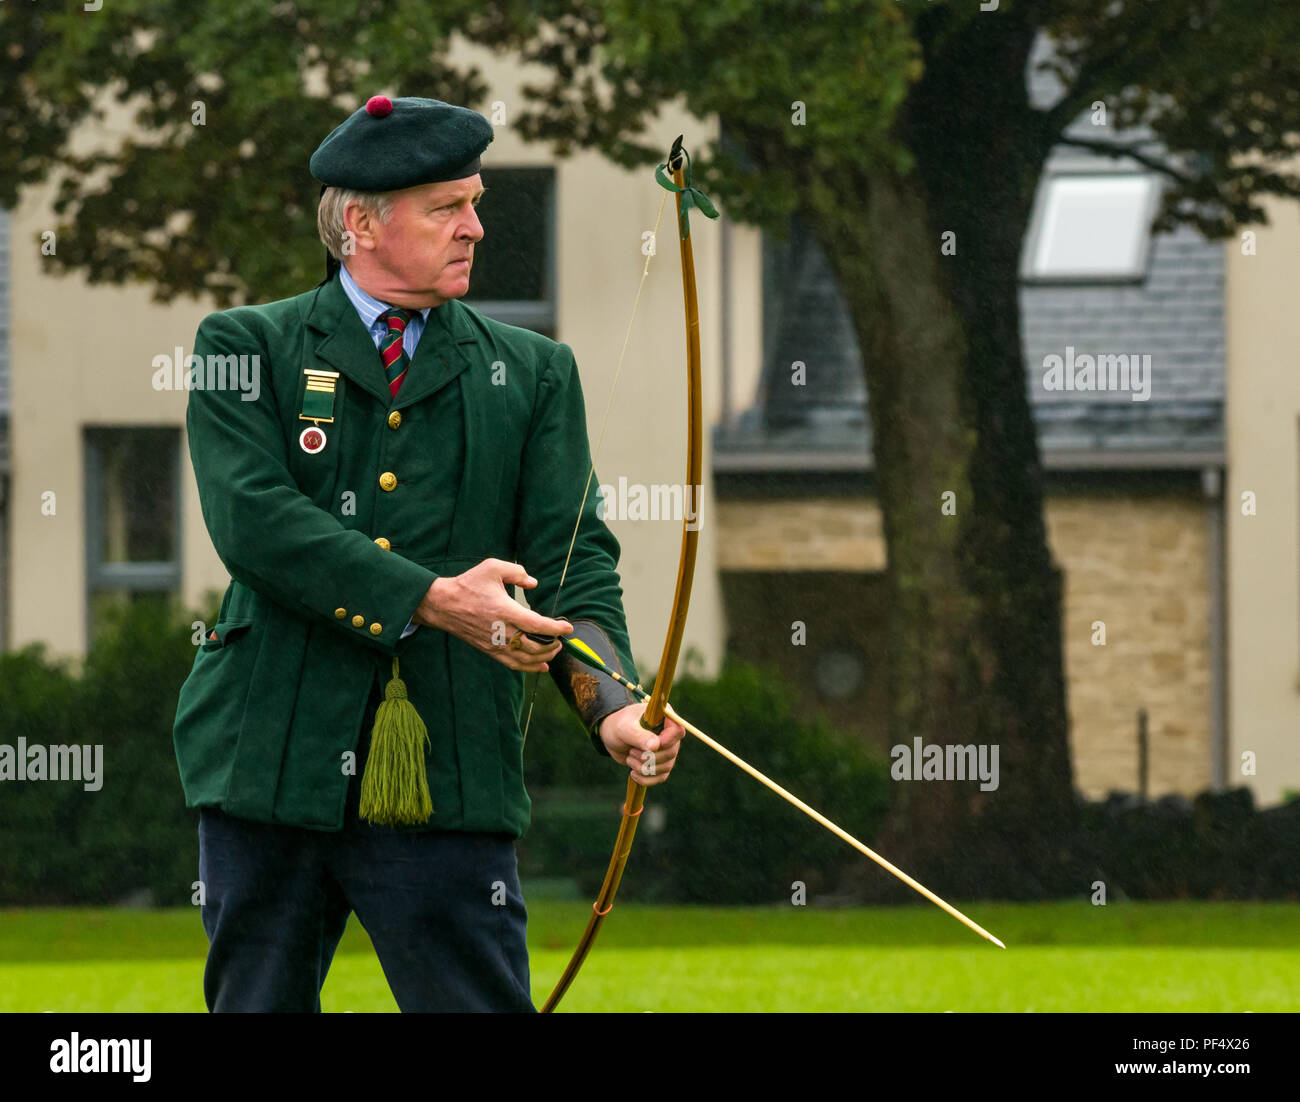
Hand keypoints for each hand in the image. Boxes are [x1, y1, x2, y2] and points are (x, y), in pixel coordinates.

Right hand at [414, 558, 571, 672]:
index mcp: (504, 610)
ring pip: (526, 658)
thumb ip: (517, 572)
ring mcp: (495, 643)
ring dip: (544, 656)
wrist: (443, 604)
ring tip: (555, 649)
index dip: (556, 629)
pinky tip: (542, 666)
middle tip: (561, 637)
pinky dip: (530, 668)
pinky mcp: (489, 650)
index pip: (536, 625)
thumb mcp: (492, 568)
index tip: (568, 628)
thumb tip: (533, 583)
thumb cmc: (469, 584)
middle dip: (553, 644)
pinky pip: (513, 664)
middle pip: (534, 646)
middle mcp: (501, 630)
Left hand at [597, 703, 683, 786]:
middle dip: (648, 757)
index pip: (677, 730)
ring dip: (644, 767)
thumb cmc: (618, 725)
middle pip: (671, 752)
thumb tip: (656, 746)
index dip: (668, 741)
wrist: (612, 737)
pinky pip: (661, 777)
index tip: (652, 746)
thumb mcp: (625, 728)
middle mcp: (669, 734)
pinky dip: (645, 778)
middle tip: (631, 751)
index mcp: (664, 718)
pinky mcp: (660, 764)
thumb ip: (639, 735)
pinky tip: (632, 773)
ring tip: (630, 757)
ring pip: (666, 767)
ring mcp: (666, 750)